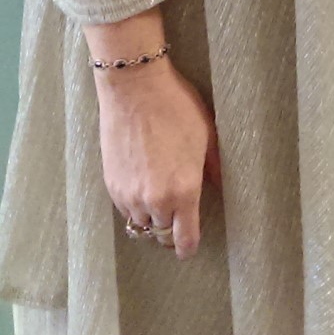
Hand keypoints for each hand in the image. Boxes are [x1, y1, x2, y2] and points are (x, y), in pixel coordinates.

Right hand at [95, 58, 220, 258]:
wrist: (135, 88)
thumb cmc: (176, 107)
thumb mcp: (207, 136)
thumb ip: (215, 168)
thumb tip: (222, 187)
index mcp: (183, 191)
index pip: (184, 240)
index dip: (188, 246)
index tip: (189, 245)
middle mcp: (155, 201)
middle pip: (162, 234)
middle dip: (171, 227)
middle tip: (178, 212)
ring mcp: (129, 195)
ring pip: (141, 224)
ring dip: (151, 217)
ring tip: (159, 196)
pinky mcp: (111, 185)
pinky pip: (124, 209)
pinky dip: (133, 205)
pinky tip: (142, 184)